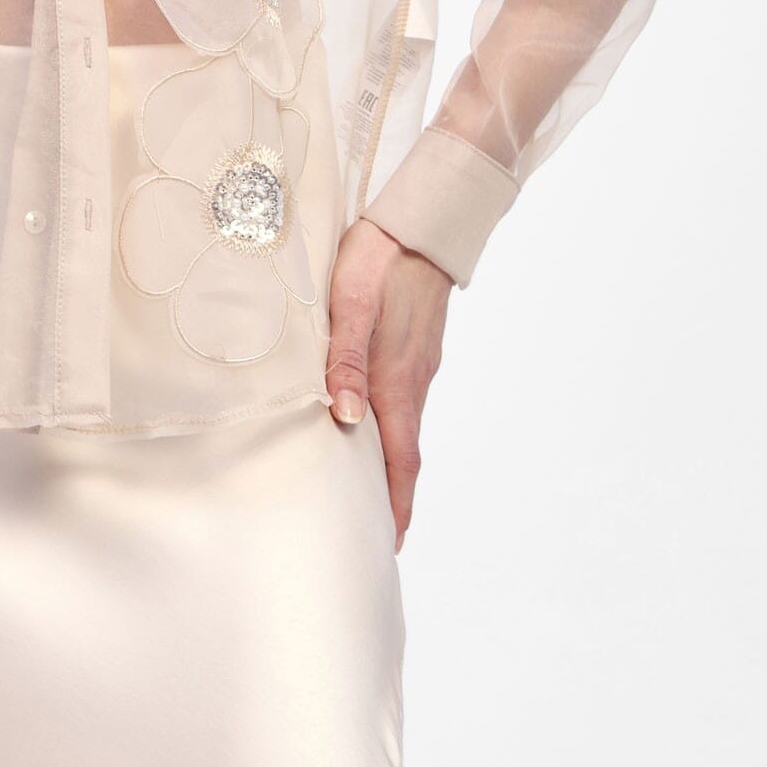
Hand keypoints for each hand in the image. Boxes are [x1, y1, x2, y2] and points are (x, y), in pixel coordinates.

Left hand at [325, 217, 453, 553]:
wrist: (420, 221)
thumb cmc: (379, 258)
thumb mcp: (353, 305)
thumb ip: (347, 360)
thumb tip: (345, 418)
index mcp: (397, 379)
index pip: (401, 460)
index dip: (395, 503)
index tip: (388, 544)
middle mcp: (413, 378)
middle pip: (406, 452)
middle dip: (392, 495)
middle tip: (373, 532)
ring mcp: (418, 362)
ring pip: (404, 426)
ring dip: (390, 462)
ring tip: (365, 489)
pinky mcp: (415, 345)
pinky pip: (404, 400)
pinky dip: (391, 428)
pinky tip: (368, 423)